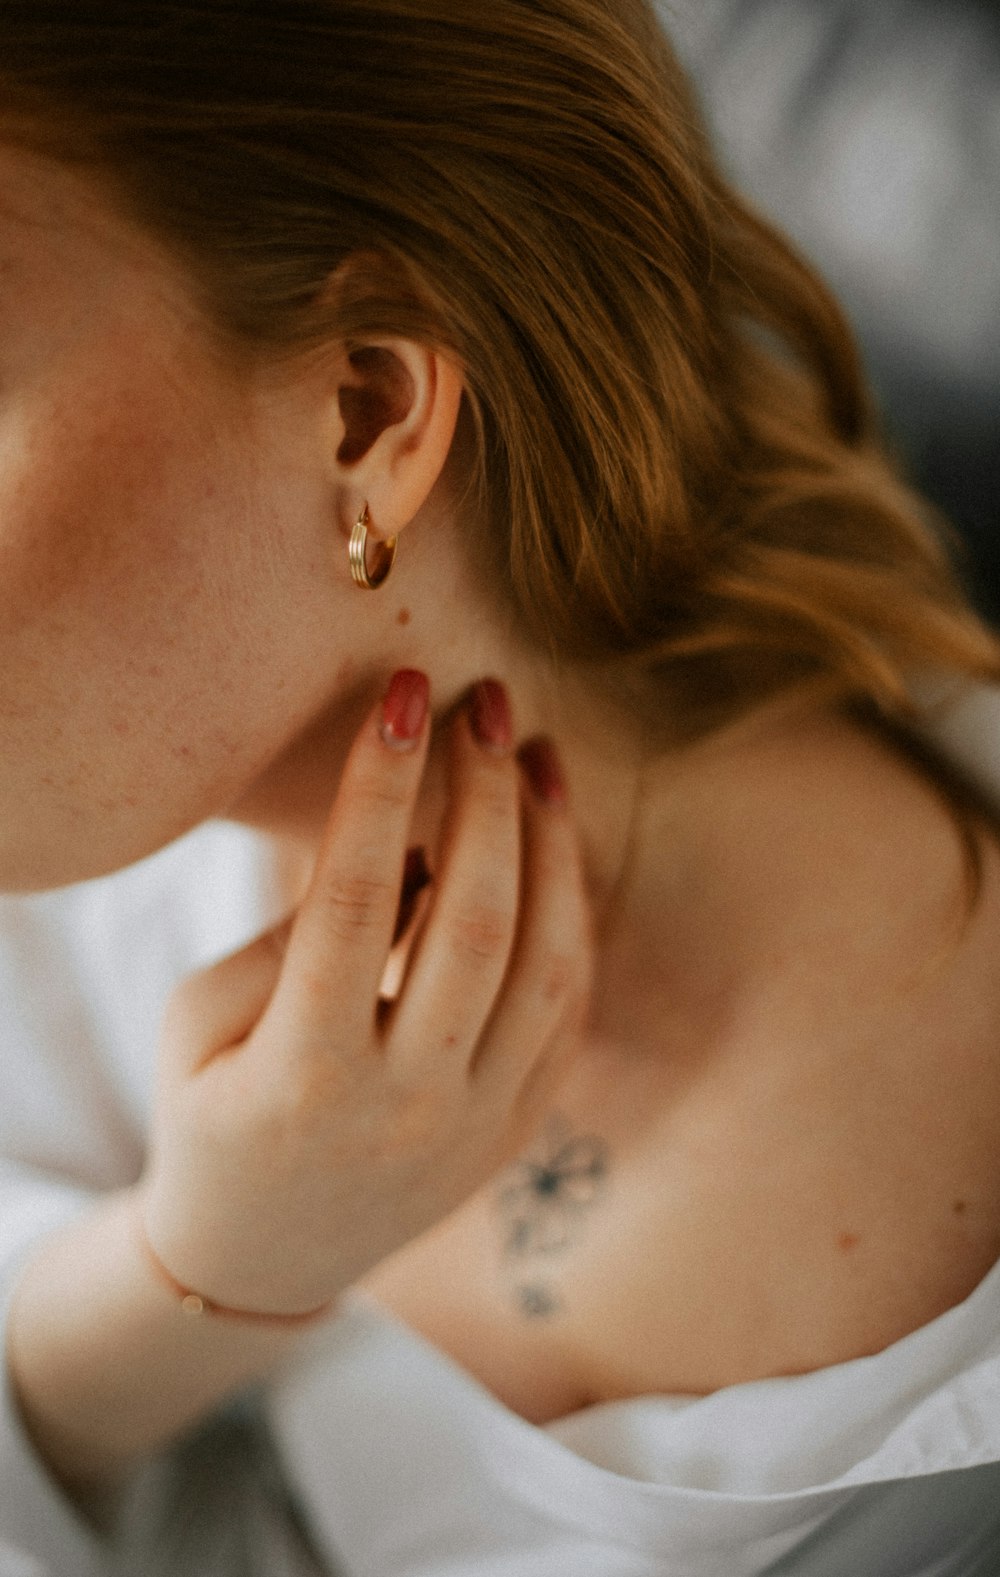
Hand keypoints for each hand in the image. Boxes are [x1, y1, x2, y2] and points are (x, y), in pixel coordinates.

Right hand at [138, 673, 591, 1315]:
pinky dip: (571, 916)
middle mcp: (408, 1101)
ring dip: (551, 844)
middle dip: (487, 794)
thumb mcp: (198, 1025)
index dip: (383, 785)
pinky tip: (553, 843)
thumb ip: (288, 938)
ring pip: (548, 961)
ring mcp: (477, 1122)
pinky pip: (570, 1007)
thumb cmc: (210, 1115)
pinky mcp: (518, 1126)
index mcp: (305, 1073)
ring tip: (538, 756)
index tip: (405, 694)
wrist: (263, 1257)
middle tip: (487, 704)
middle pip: (476, 921)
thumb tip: (412, 854)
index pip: (357, 899)